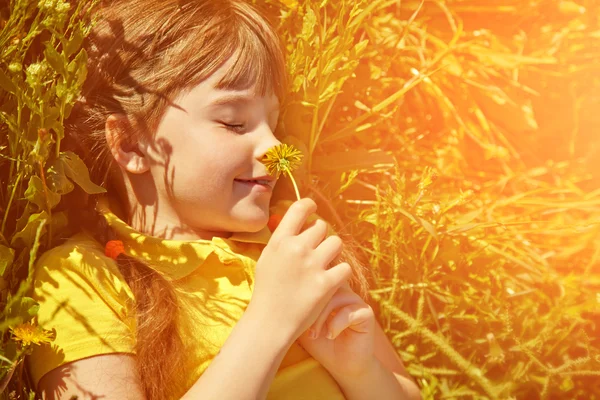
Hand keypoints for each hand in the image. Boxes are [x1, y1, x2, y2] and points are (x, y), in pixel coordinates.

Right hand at [250, 198, 351, 341]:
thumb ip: (281, 239)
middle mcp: (296, 248)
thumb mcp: (267, 258)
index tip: (313, 209)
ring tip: (325, 265)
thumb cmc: (267, 291)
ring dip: (332, 252)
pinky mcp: (327, 283)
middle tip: (316, 252)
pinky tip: (332, 281)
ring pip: (336, 243)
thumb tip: (292, 219)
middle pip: (321, 227)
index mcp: (280, 241)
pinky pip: (345, 267)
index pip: (299, 208)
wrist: (270, 323)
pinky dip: (340, 274)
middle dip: (321, 237)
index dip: (309, 205)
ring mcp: (312, 265)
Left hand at [297, 281, 375, 377]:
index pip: (313, 277)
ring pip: (336, 295)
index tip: (292, 314)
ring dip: (321, 315)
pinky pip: (349, 311)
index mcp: (327, 289)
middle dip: (310, 304)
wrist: (342, 366)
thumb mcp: (301, 322)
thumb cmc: (319, 343)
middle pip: (324, 282)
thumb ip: (295, 305)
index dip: (301, 292)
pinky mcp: (366, 313)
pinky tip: (330, 336)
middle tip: (302, 325)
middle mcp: (342, 291)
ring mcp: (355, 300)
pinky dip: (336, 324)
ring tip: (314, 334)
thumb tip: (279, 293)